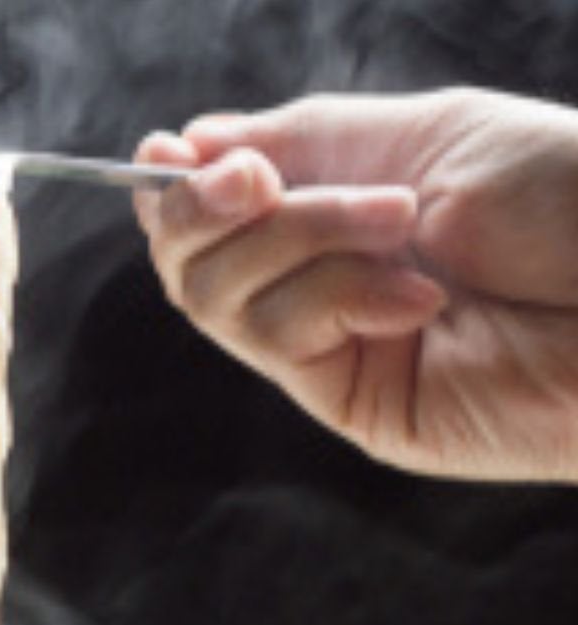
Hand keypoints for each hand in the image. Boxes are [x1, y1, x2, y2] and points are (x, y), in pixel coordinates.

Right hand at [131, 87, 577, 481]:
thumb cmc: (569, 194)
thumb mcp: (423, 135)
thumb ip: (302, 140)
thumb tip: (183, 146)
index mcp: (341, 213)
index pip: (212, 211)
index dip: (177, 185)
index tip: (170, 152)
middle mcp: (324, 283)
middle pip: (189, 259)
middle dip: (210, 206)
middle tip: (258, 180)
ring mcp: (334, 350)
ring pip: (216, 297)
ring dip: (296, 240)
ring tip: (397, 226)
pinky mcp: (353, 405)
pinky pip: (277, 339)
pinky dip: (333, 296)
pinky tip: (418, 296)